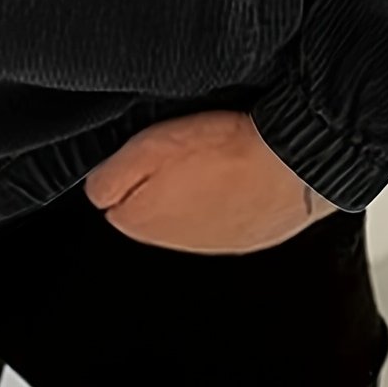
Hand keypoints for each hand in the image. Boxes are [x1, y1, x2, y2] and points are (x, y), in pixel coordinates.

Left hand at [82, 109, 342, 253]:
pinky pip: (226, 205)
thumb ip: (107, 177)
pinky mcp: (250, 233)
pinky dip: (227, 186)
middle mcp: (176, 242)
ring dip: (194, 180)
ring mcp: (215, 241)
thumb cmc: (222, 150)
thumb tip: (95, 191)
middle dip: (158, 174)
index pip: (110, 195)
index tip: (143, 144)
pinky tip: (236, 164)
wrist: (292, 162)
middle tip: (179, 144)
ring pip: (188, 203)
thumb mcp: (144, 149)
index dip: (125, 163)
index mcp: (141, 224)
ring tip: (211, 150)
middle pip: (150, 199)